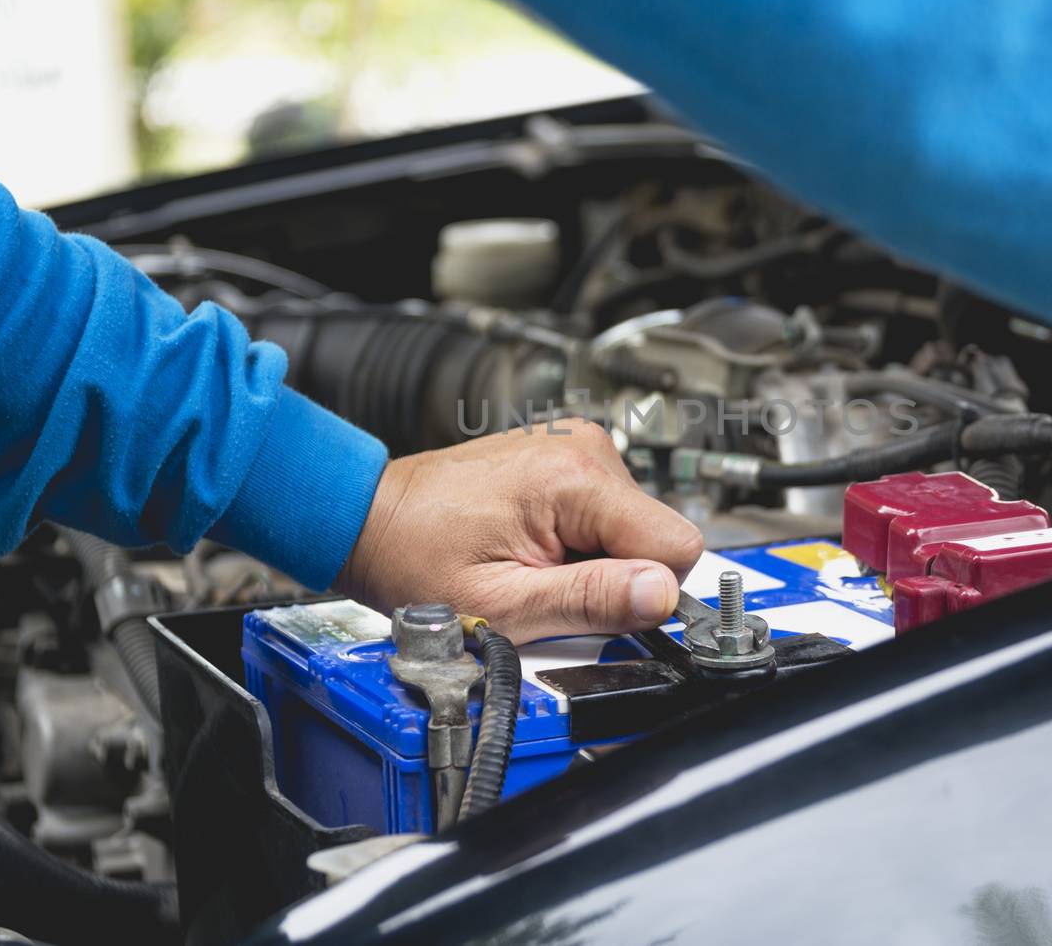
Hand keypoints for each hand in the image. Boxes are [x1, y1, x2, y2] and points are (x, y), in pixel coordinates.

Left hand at [336, 421, 703, 641]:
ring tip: (532, 565)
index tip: (597, 606)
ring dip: (593, 561)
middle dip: (613, 577)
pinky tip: (533, 546)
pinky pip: (607, 515)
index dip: (645, 591)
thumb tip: (662, 596)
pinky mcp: (569, 456)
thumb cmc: (417, 557)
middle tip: (546, 586)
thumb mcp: (505, 605)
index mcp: (576, 478)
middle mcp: (585, 448)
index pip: (677, 545)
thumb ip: (591, 601)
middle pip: (655, 536)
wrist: (374, 519)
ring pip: (633, 529)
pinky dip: (579, 542)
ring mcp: (578, 446)